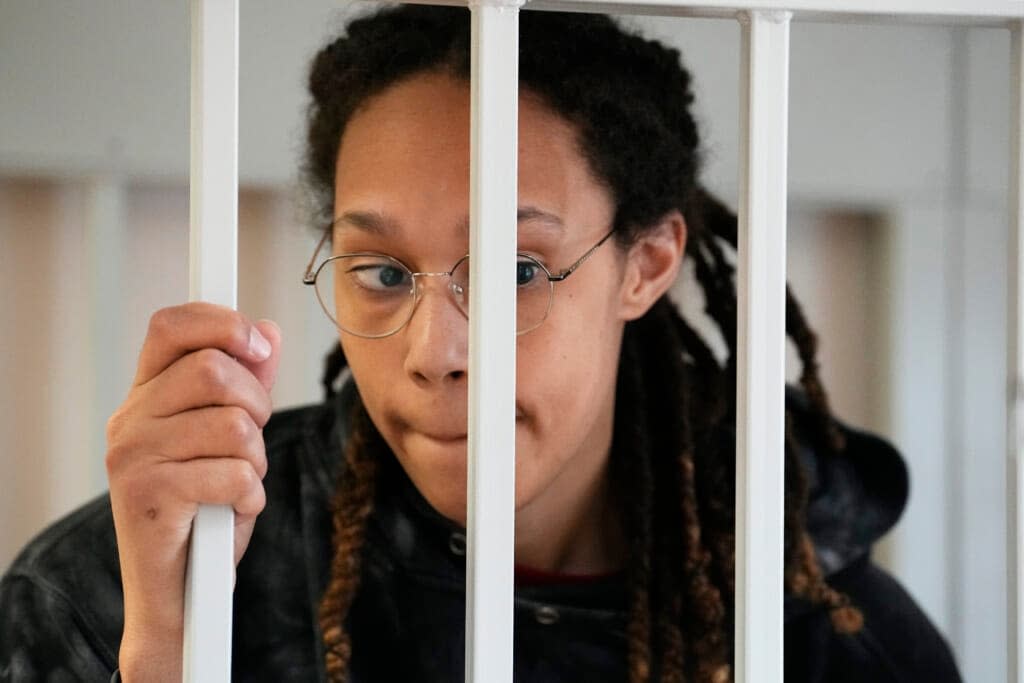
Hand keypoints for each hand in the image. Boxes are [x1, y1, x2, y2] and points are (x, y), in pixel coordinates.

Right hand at [105, 303, 281, 680]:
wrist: (179, 592)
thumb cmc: (205, 510)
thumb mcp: (229, 438)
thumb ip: (246, 383)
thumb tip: (267, 330)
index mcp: (146, 396)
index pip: (170, 325)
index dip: (221, 322)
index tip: (256, 344)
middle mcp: (130, 420)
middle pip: (214, 369)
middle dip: (257, 404)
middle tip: (252, 441)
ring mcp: (134, 457)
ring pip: (235, 425)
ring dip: (257, 460)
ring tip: (239, 483)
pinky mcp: (150, 496)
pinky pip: (235, 474)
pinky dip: (251, 497)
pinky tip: (232, 512)